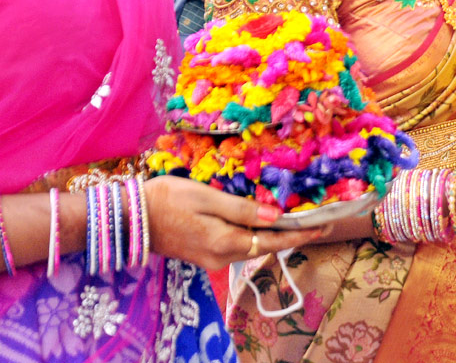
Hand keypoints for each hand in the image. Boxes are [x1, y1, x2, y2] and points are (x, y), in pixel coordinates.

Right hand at [144, 176, 325, 269]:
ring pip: (253, 246)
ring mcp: (212, 258)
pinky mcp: (204, 253)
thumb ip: (241, 209)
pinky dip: (257, 234)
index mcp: (226, 242)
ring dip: (276, 235)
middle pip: (267, 245)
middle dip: (294, 235)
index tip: (326, 227)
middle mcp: (223, 256)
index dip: (302, 233)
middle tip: (320, 222)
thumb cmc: (166, 200)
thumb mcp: (206, 197)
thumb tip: (276, 217)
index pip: (274, 239)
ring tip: (299, 220)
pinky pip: (239, 245)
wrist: (129, 219)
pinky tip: (264, 223)